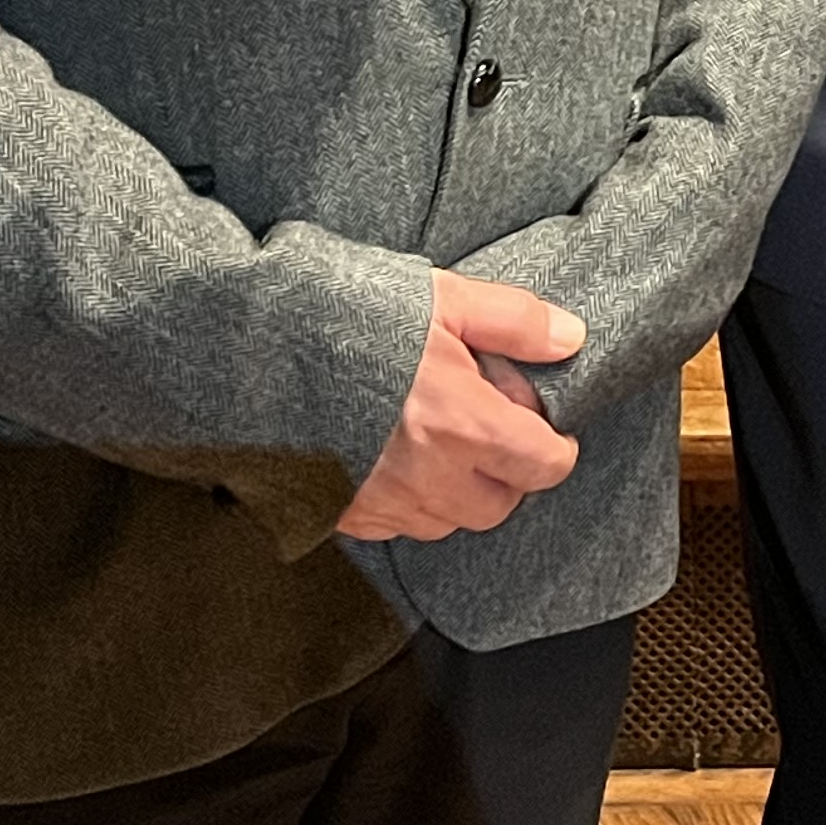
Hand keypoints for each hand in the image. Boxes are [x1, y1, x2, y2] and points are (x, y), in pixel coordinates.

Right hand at [334, 272, 585, 540]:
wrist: (254, 350)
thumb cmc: (352, 317)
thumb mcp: (446, 299)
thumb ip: (515, 323)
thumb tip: (571, 339)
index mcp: (465, 426)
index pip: (543, 466)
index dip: (555, 448)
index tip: (548, 430)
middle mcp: (429, 477)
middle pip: (497, 505)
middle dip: (506, 475)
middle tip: (492, 431)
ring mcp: (381, 502)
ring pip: (445, 521)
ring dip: (456, 491)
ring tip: (439, 440)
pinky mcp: (339, 511)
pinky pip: (392, 525)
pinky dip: (406, 501)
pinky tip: (392, 456)